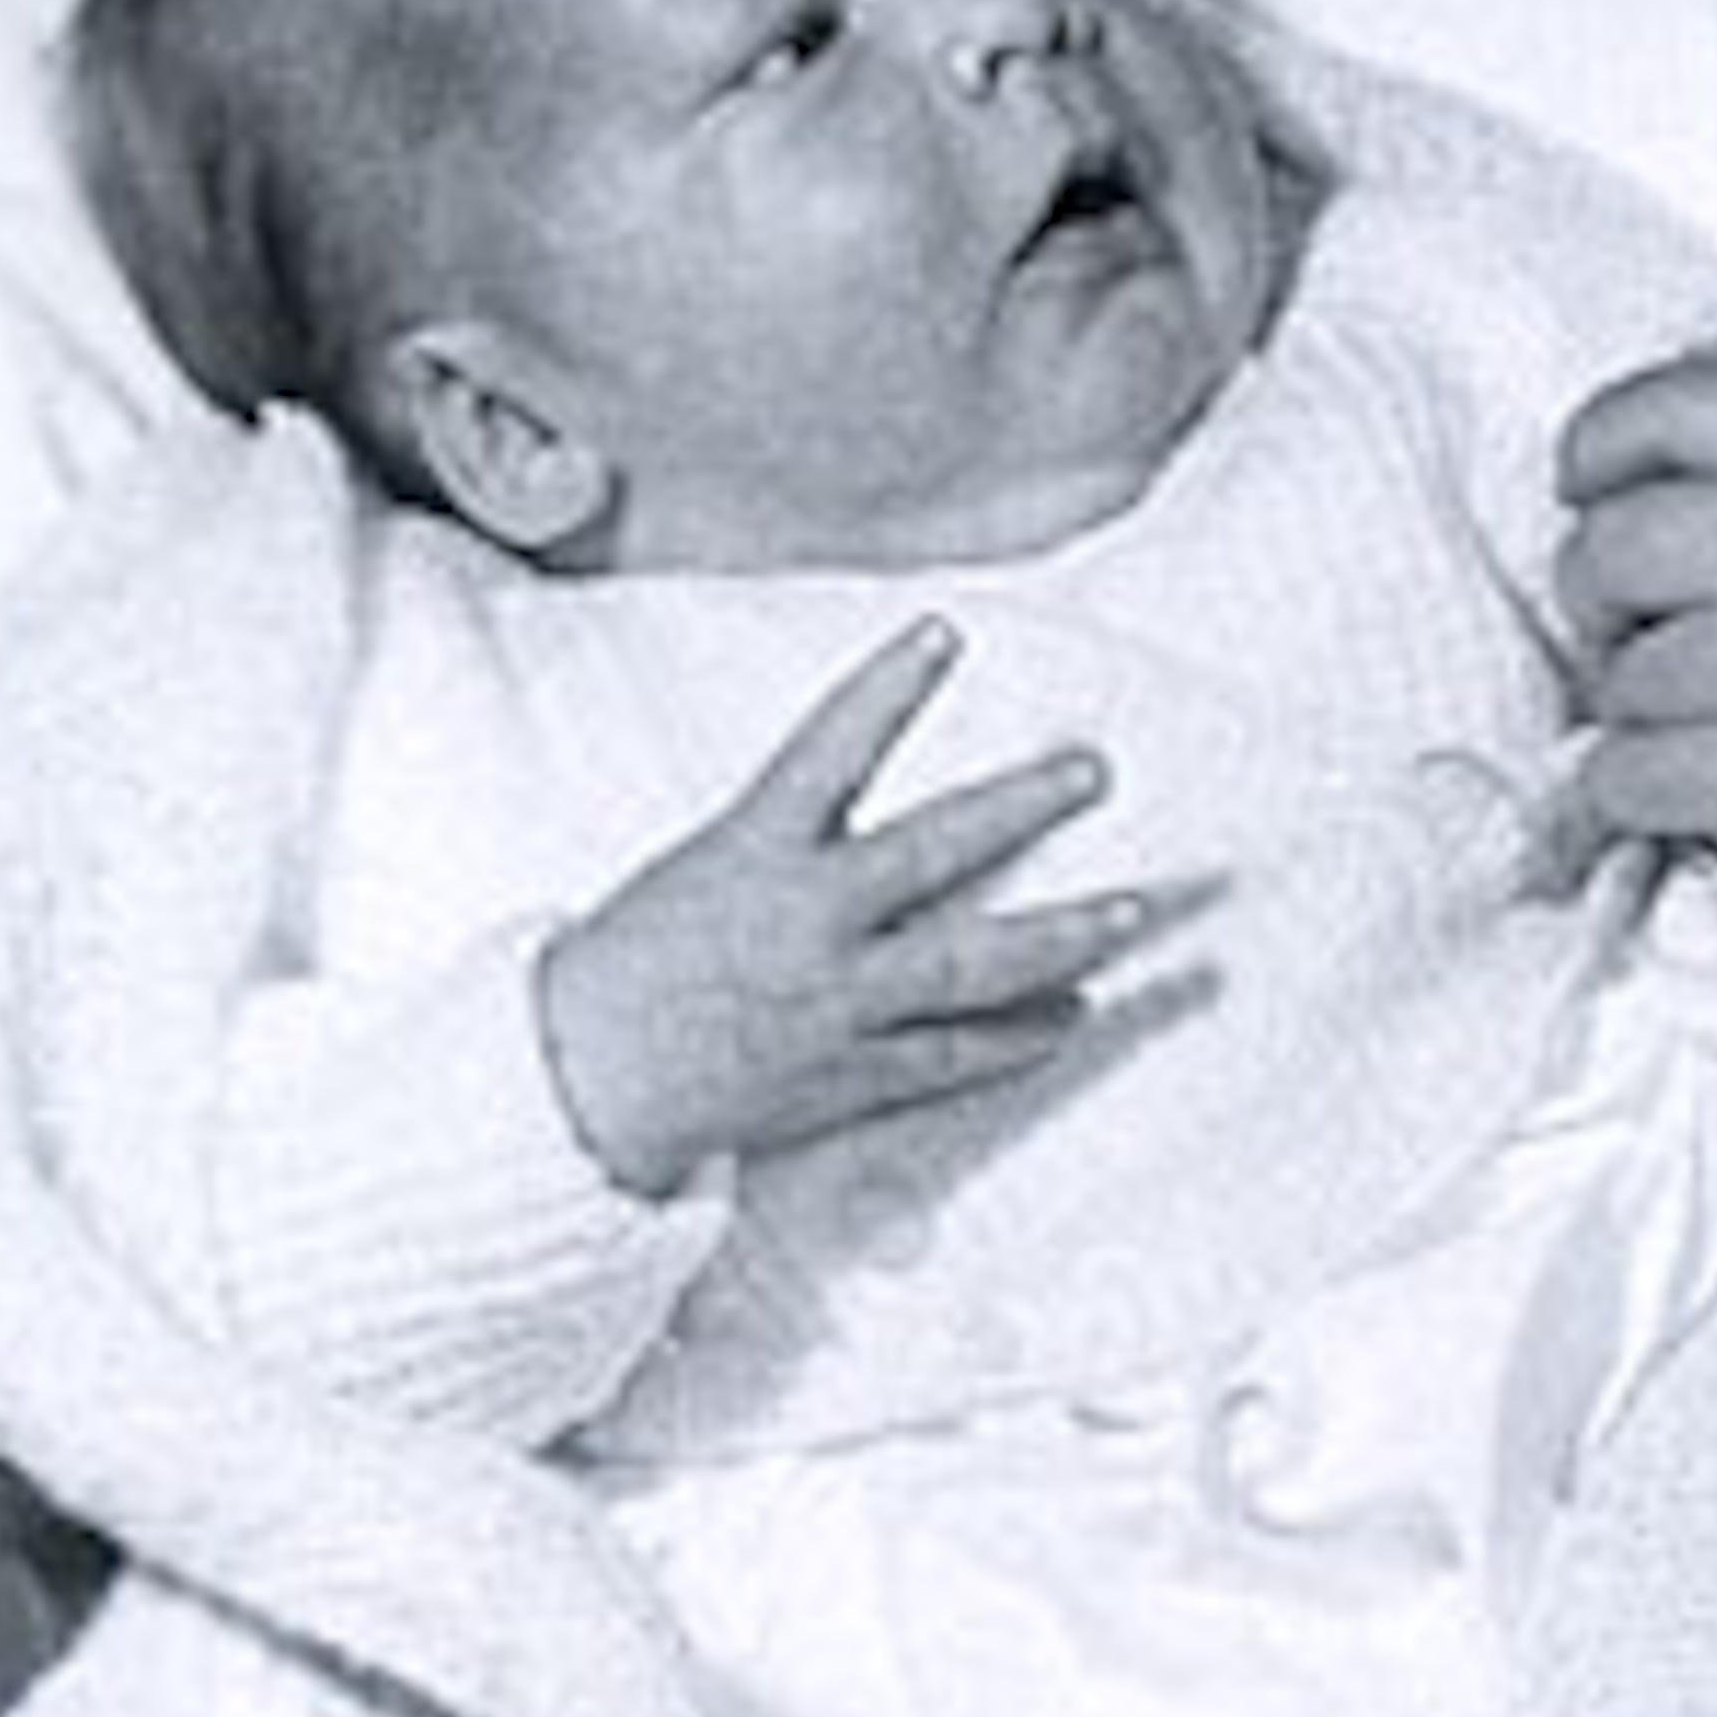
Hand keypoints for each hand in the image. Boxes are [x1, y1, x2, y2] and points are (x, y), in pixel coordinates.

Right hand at [538, 620, 1176, 1200]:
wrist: (582, 1084)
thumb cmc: (632, 964)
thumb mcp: (701, 867)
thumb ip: (789, 839)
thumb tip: (859, 804)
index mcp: (755, 852)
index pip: (829, 749)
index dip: (887, 689)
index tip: (944, 632)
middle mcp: (808, 923)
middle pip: (935, 852)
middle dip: (1021, 807)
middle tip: (1093, 769)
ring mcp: (838, 1003)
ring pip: (973, 966)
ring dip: (1064, 938)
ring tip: (1134, 911)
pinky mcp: (852, 1074)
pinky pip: (956, 1055)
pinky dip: (1019, 1037)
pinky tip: (1072, 1015)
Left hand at [1554, 254, 1716, 918]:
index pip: (1673, 406)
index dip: (1597, 445)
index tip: (1585, 487)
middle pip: (1619, 545)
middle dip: (1598, 592)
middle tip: (1631, 626)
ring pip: (1630, 673)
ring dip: (1629, 705)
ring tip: (1678, 716)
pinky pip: (1649, 776)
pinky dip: (1625, 790)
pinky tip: (1658, 789)